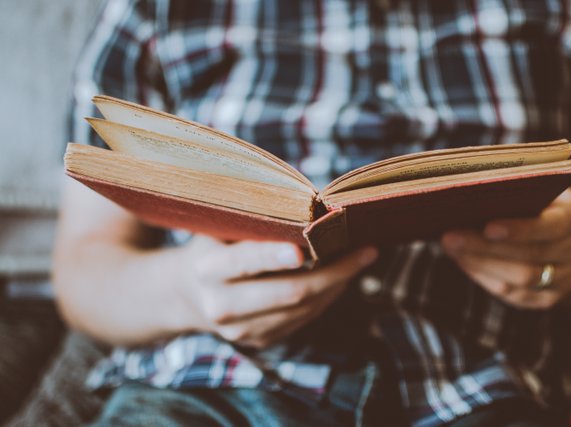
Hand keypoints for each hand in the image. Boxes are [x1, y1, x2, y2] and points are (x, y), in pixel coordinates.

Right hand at [176, 237, 377, 347]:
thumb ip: (254, 221)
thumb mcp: (219, 229)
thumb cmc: (213, 247)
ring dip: (338, 284)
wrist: (188, 294)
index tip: (305, 250)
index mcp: (207, 270)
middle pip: (289, 292)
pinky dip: (326, 297)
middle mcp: (221, 305)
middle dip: (335, 271)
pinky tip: (340, 277)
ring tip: (360, 259)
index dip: (274, 257)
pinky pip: (303, 320)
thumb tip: (309, 207)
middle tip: (366, 251)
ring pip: (304, 309)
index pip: (245, 262)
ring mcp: (241, 331)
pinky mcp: (259, 341)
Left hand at [441, 188, 570, 309]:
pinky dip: (485, 278)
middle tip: (449, 237)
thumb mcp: (531, 187)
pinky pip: (515, 296)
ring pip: (521, 280)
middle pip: (531, 257)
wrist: (562, 234)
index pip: (553, 226)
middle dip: (485, 247)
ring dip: (480, 264)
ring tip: (451, 248)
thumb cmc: (535, 200)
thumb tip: (464, 195)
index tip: (487, 227)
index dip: (521, 229)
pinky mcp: (550, 298)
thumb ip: (509, 190)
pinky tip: (464, 261)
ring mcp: (569, 278)